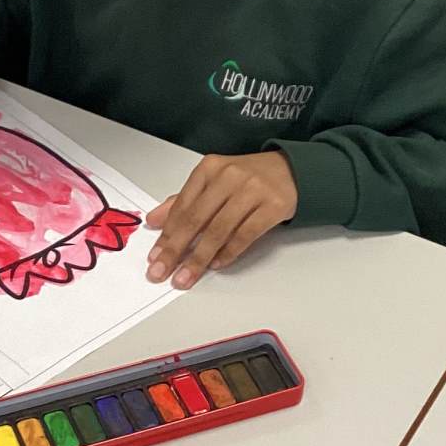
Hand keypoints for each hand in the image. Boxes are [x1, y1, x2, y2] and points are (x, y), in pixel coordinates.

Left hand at [145, 152, 297, 288]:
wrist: (291, 171)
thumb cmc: (248, 179)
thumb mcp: (212, 183)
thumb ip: (183, 201)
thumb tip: (154, 221)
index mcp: (209, 169)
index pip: (182, 206)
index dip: (166, 235)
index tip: (155, 256)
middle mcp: (228, 176)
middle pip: (196, 219)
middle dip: (175, 249)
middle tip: (162, 271)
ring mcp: (252, 190)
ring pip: (219, 230)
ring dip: (199, 258)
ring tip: (186, 276)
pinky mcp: (272, 205)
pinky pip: (245, 235)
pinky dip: (228, 252)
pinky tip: (216, 264)